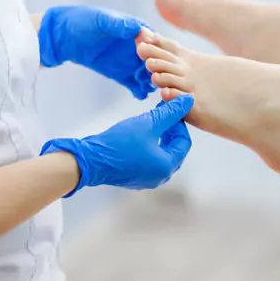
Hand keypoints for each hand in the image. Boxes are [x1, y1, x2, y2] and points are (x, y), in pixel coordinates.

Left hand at [38, 6, 155, 99]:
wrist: (64, 36)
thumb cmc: (83, 21)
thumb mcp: (101, 21)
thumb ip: (118, 25)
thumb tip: (137, 29)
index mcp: (136, 30)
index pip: (153, 41)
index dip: (156, 50)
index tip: (152, 58)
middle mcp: (138, 47)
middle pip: (154, 60)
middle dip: (156, 69)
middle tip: (153, 76)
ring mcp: (130, 61)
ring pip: (146, 73)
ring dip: (150, 81)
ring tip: (148, 87)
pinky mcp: (121, 74)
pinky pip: (134, 84)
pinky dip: (139, 90)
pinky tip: (140, 95)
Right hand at [41, 95, 193, 195]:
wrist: (91, 160)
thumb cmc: (121, 143)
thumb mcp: (148, 123)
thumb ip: (170, 112)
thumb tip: (188, 101)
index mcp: (167, 166)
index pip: (184, 142)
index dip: (179, 123)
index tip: (169, 110)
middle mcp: (159, 176)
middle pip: (174, 149)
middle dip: (170, 130)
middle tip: (162, 114)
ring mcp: (146, 179)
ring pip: (161, 154)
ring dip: (160, 137)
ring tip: (151, 121)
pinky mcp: (134, 177)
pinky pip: (149, 160)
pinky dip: (149, 146)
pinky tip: (140, 134)